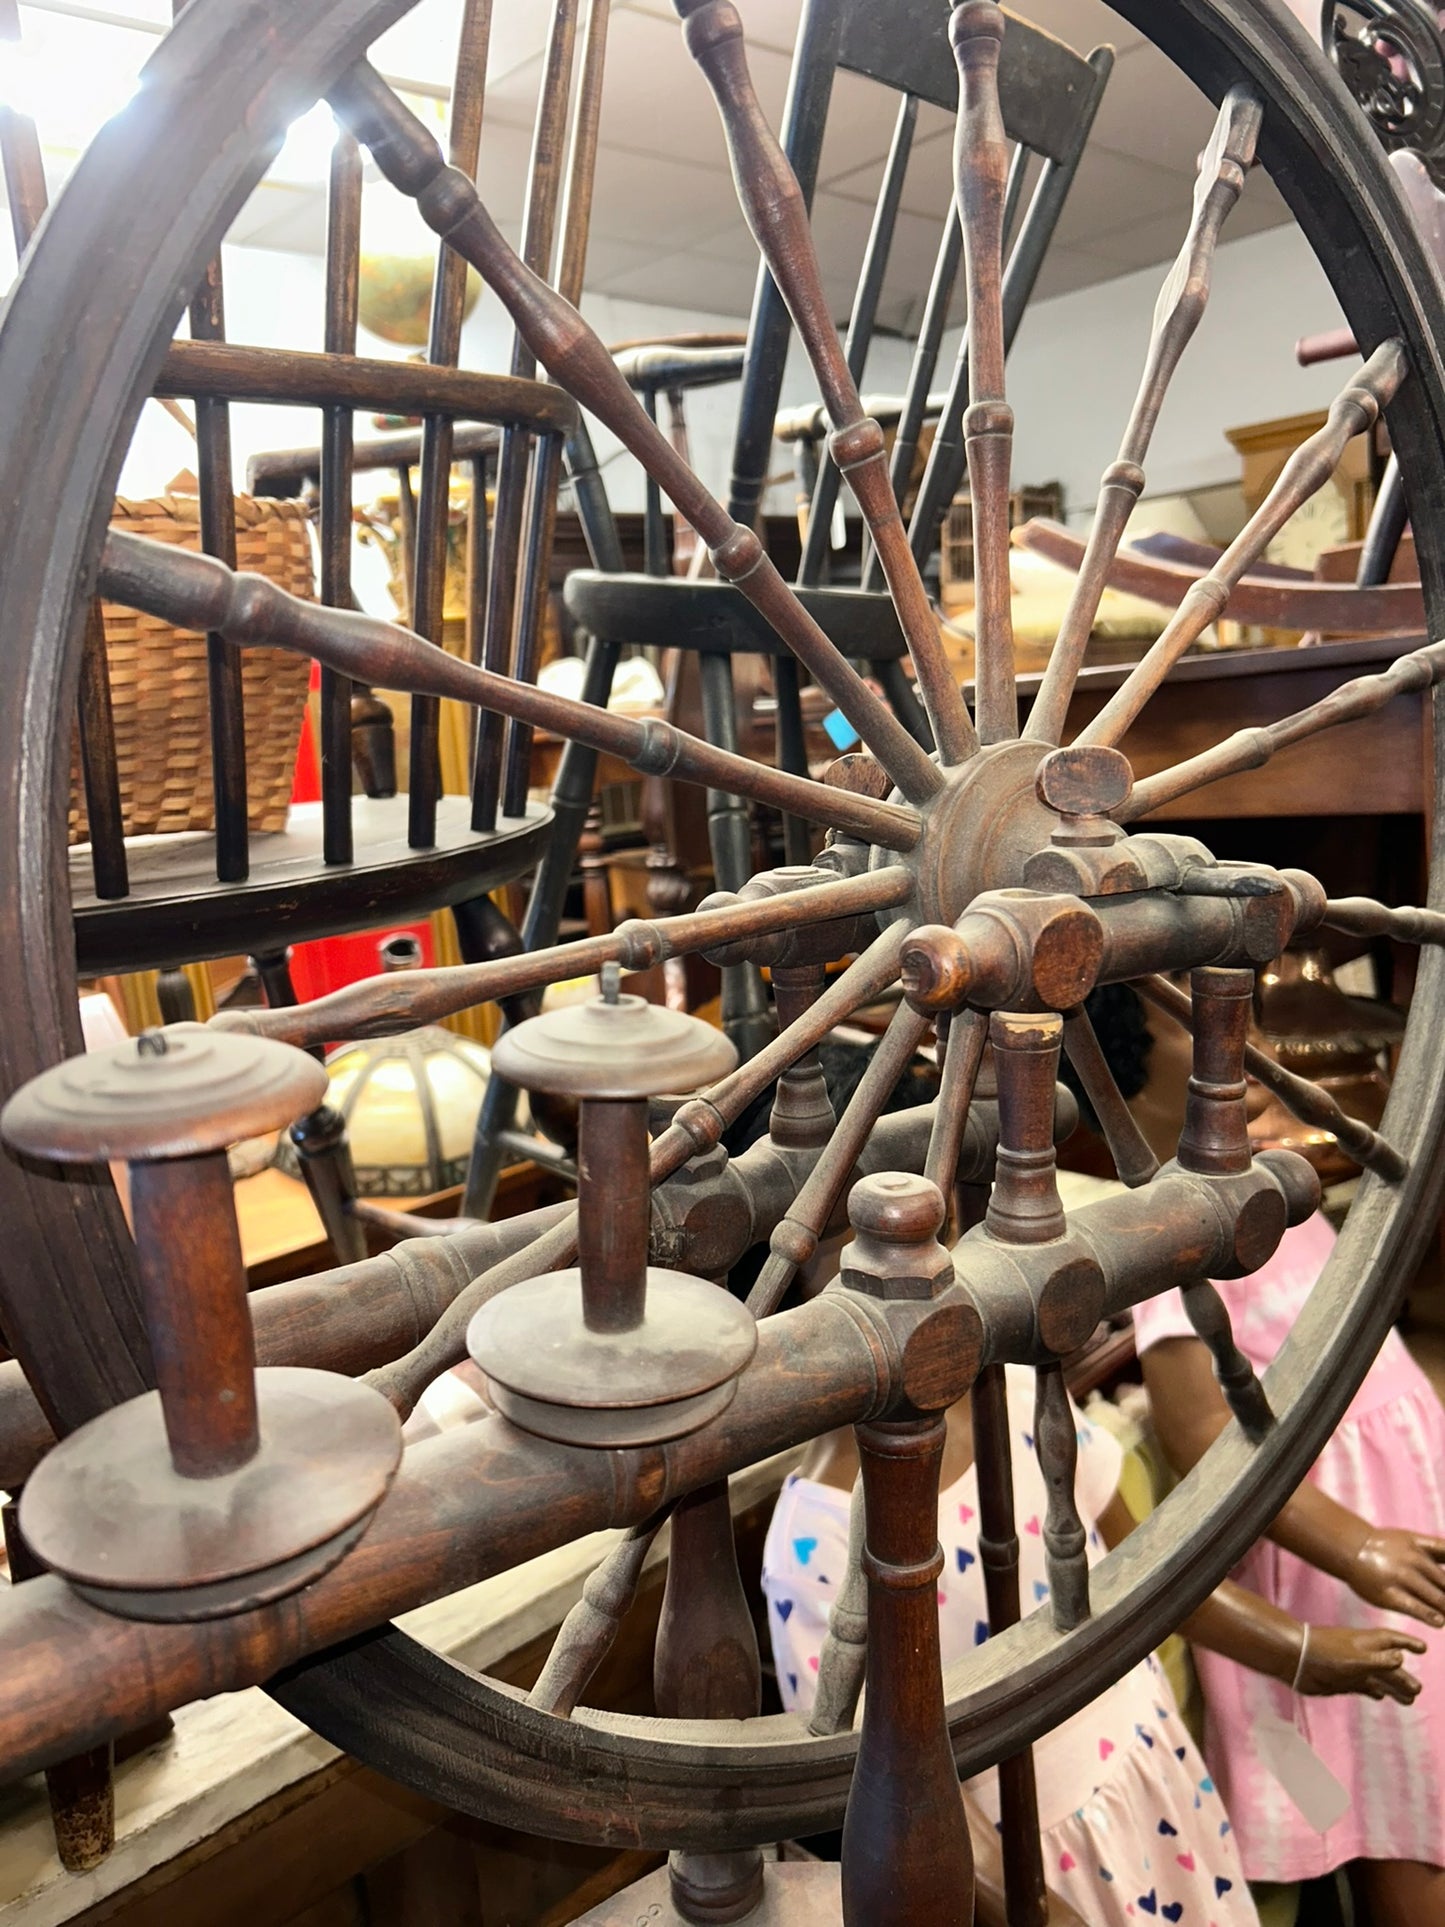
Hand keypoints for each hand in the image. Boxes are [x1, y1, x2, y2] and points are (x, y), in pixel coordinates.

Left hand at [1297, 1624, 1426, 1703]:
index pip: (1393, 1641)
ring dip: (1394, 1688)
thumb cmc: (1325, 1653)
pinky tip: (1381, 1697)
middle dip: (1404, 1676)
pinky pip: (1363, 1687)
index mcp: (1367, 1643)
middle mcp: (1363, 1655)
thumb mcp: (1355, 1658)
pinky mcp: (1343, 1681)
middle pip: (1389, 1666)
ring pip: (1379, 1679)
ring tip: (1409, 1699)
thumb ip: (1378, 1660)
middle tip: (1418, 1689)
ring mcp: (1353, 1668)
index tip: (1423, 1648)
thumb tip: (1402, 1658)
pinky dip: (1374, 1691)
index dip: (1408, 1643)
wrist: (1296, 1661)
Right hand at [1348, 1528, 1444, 1625]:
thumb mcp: (1412, 1539)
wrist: (1351, 1548)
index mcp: (1421, 1548)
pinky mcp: (1389, 1595)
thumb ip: (1437, 1549)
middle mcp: (1414, 1562)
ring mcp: (1401, 1578)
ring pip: (1436, 1599)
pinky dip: (1430, 1615)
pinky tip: (1439, 1621)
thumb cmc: (1385, 1546)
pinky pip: (1414, 1607)